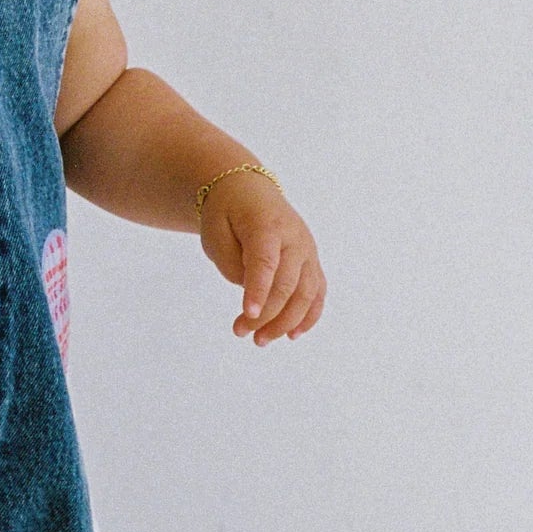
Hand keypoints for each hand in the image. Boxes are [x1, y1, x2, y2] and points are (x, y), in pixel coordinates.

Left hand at [198, 172, 325, 344]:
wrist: (248, 191)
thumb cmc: (227, 213)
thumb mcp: (215, 232)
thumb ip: (232, 264)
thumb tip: (254, 296)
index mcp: (267, 225)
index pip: (265, 262)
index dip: (258, 290)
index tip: (247, 315)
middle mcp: (295, 238)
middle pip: (287, 283)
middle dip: (265, 314)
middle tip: (240, 332)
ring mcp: (308, 250)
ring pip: (306, 293)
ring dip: (285, 322)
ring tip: (261, 340)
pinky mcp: (312, 262)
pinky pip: (317, 292)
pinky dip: (309, 316)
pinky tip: (292, 334)